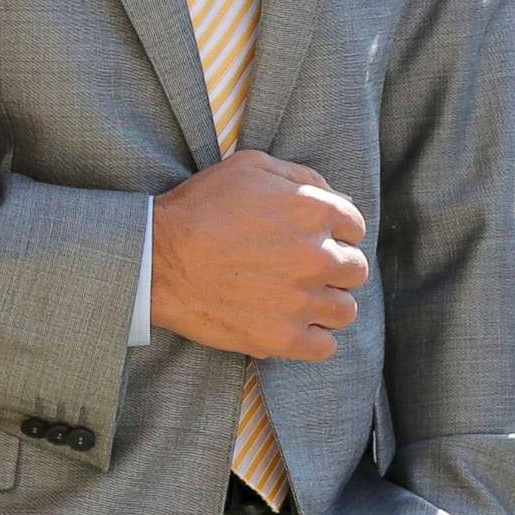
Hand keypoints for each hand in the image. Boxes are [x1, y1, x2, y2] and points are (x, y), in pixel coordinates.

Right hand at [149, 150, 368, 360]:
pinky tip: (291, 322)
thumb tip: (337, 200)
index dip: (336, 231)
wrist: (158, 258)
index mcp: (313, 211)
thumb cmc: (201, 207)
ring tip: (298, 297)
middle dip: (335, 267)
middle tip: (304, 267)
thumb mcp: (250, 167)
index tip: (315, 237)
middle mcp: (317, 257)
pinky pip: (326, 346)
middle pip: (355, 270)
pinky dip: (314, 337)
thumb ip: (301, 177)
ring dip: (327, 303)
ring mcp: (303, 301)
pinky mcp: (284, 338)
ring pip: (345, 310)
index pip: (355, 227)